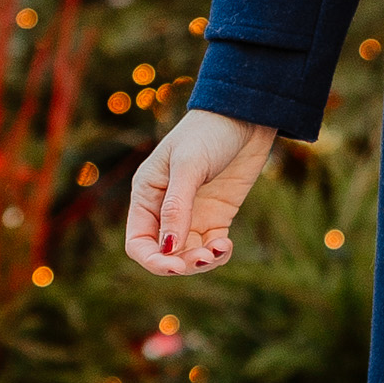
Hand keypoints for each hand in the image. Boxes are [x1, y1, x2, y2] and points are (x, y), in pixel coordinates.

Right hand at [125, 107, 275, 277]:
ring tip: (220, 249)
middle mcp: (165, 210)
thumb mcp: (189, 166)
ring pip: (189, 255)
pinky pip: (211, 247)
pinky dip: (218, 253)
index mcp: (146, 195)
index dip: (153, 260)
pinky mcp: (217, 216)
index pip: (138, 242)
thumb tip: (168, 248)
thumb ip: (176, 207)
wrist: (245, 116)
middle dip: (182, 263)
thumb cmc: (208, 133)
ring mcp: (192, 214)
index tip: (175, 266)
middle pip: (164, 254)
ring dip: (202, 261)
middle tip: (205, 258)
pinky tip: (226, 245)